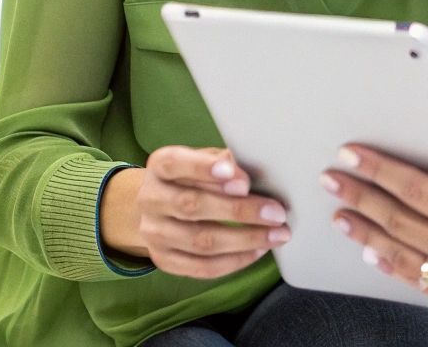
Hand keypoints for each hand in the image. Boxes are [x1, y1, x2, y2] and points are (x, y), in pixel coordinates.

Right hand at [111, 145, 290, 278]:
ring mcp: (153, 233)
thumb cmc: (193, 177)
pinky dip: (235, 260)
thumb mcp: (205, 160)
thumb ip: (224, 163)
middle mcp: (150, 199)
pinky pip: (201, 267)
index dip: (206, 169)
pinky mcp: (164, 259)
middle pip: (191, 206)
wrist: (159, 207)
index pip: (176, 164)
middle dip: (239, 210)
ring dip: (244, 240)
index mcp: (159, 166)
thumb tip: (244, 177)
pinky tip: (258, 250)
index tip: (240, 178)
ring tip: (277, 235)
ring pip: (200, 241)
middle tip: (276, 213)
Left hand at [323, 133, 427, 346]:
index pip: (418, 189)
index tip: (354, 155)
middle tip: (333, 180)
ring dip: (366, 233)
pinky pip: (419, 286)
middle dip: (360, 196)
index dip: (380, 170)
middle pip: (399, 220)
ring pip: (400, 257)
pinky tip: (377, 255)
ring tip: (342, 216)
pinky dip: (392, 268)